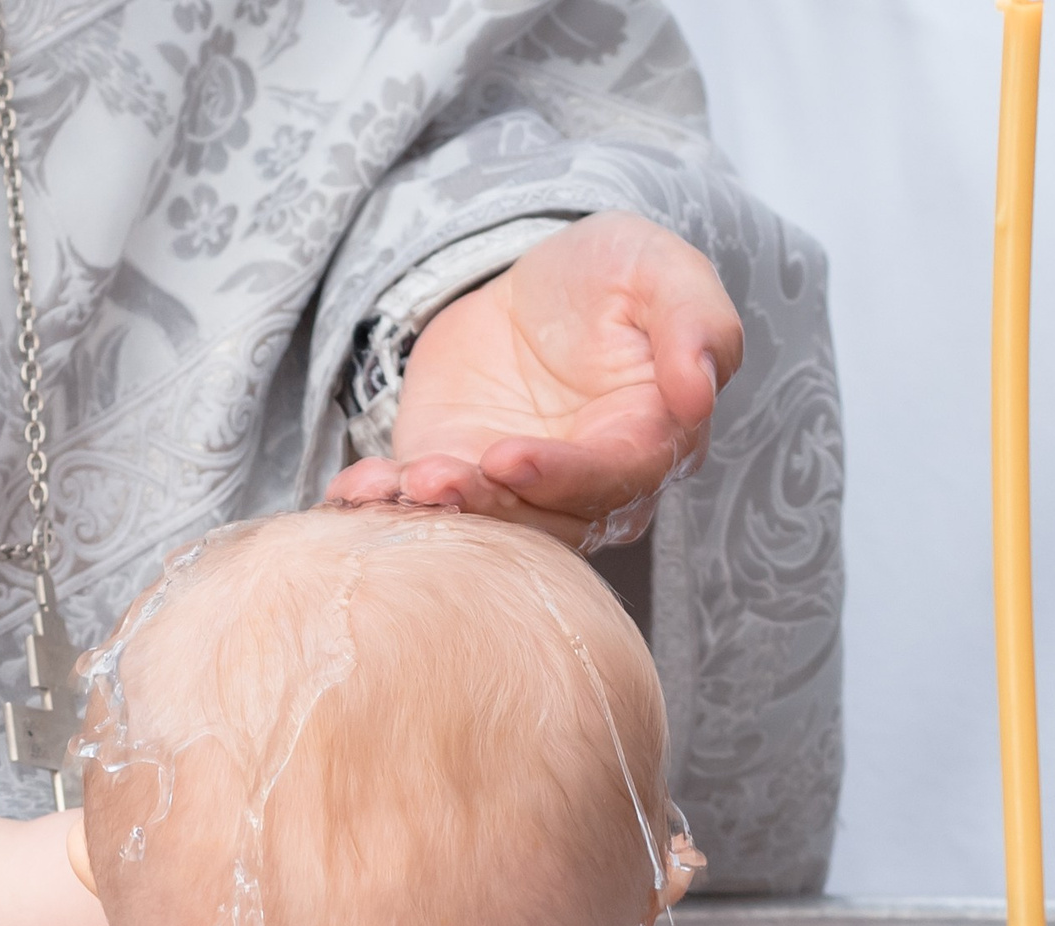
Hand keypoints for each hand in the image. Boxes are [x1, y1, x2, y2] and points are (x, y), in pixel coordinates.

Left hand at [325, 211, 742, 549]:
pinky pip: (421, 509)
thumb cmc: (609, 279)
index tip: (507, 457)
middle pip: (541, 521)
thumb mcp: (659, 268)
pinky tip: (353, 493)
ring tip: (390, 486)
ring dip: (432, 514)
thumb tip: (701, 389)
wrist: (532, 289)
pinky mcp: (455, 484)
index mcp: (648, 444)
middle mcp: (585, 490)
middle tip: (431, 479)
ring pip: (482, 527)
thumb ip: (696, 320)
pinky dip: (383, 506)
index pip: (614, 479)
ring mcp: (515, 496)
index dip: (562, 476)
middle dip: (483, 506)